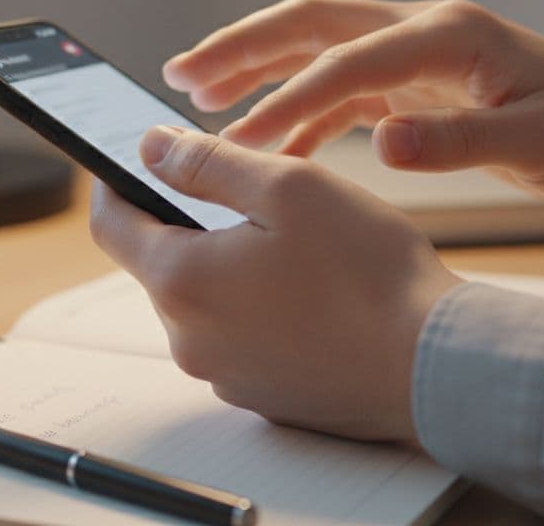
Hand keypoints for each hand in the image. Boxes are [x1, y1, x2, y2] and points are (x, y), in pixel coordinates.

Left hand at [89, 126, 461, 441]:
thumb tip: (150, 148)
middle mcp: (190, 339)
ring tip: (296, 243)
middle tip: (248, 192)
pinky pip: (240, 337)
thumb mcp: (289, 187)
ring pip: (205, 300)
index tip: (130, 157)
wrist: (434, 368)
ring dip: (229, 265)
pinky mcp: (262, 395)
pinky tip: (314, 291)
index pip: (109, 224)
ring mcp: (224, 375)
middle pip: (160, 262)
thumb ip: (208, 162)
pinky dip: (260, 307)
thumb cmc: (369, 274)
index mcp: (183, 281)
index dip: (113, 180)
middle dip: (189, 221)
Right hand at [164, 0, 543, 234]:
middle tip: (180, 76)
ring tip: (202, 102)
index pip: (347, 61)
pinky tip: (272, 144)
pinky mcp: (421, 82)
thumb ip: (460, 144)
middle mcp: (427, 30)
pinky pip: (345, 89)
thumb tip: (383, 143)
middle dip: (243, 47)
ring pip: (320, 51)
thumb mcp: (539, 147)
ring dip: (261, 73)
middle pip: (313, 24)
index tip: (236, 140)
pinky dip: (303, 111)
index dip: (286, 99)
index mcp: (451, 35)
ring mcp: (421, 53)